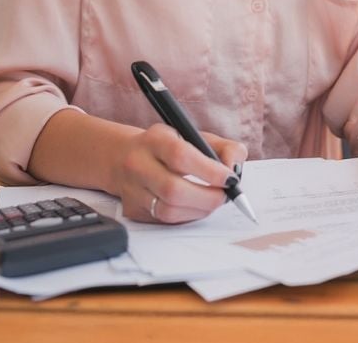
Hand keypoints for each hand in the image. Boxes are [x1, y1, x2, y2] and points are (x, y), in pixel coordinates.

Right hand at [115, 123, 247, 223]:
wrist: (123, 156)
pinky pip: (164, 221)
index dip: (209, 170)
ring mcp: (131, 190)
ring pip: (168, 211)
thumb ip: (223, 147)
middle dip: (207, 197)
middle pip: (173, 190)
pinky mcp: (132, 210)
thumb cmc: (166, 145)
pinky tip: (196, 207)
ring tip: (212, 201)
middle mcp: (137, 164)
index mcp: (154, 140)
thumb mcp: (194, 135)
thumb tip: (233, 168)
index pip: (180, 156)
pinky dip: (187, 216)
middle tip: (224, 195)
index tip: (229, 178)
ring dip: (199, 210)